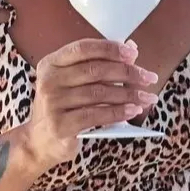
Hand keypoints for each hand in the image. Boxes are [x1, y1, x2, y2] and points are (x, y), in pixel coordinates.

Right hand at [22, 39, 158, 168]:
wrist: (40, 142)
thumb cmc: (63, 108)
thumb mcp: (74, 84)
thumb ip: (98, 66)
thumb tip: (132, 50)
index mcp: (51, 64)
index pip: (83, 48)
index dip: (110, 49)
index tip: (133, 53)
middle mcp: (49, 81)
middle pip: (95, 70)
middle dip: (127, 73)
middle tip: (149, 77)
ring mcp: (53, 103)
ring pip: (99, 93)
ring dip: (129, 95)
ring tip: (147, 97)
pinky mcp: (61, 125)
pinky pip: (96, 115)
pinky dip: (118, 112)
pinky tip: (133, 111)